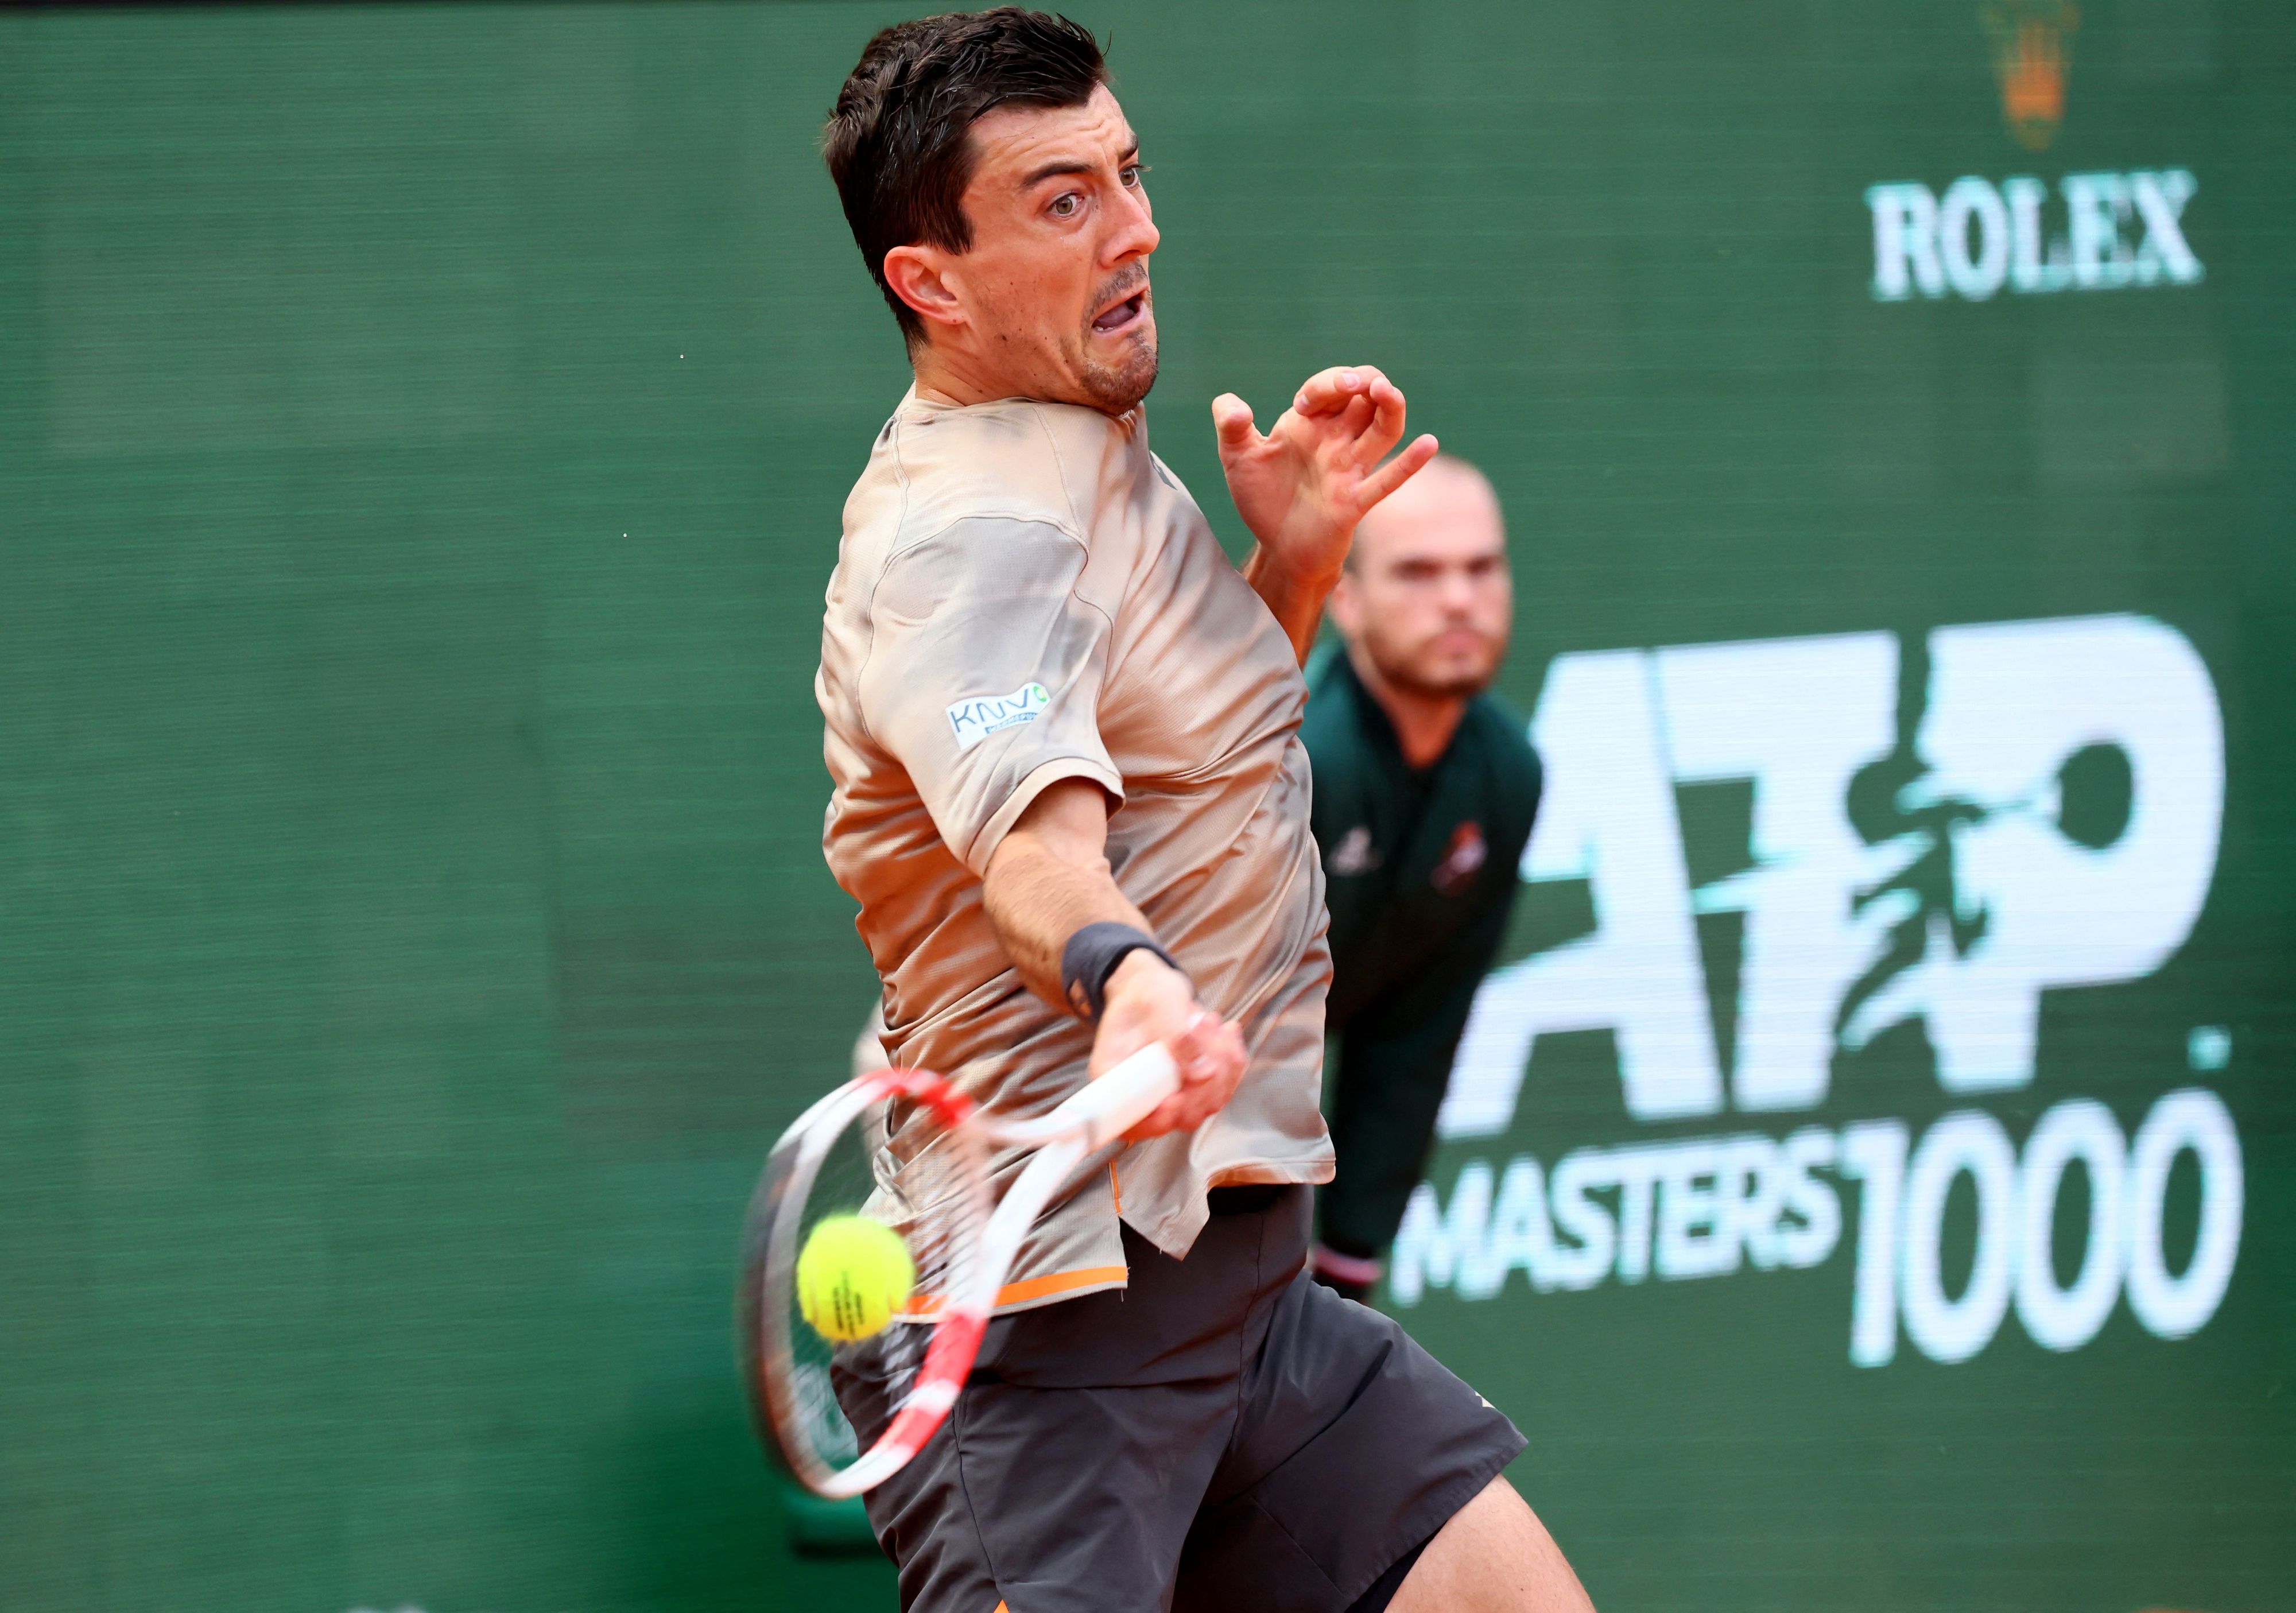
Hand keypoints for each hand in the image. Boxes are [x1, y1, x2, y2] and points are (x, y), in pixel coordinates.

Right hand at [1089, 950, 1247, 1139]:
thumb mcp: (1159, 1001)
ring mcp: (1171, 1095)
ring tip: (1209, 1022)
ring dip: (1221, 1062)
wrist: (1154, 988)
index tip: (1177, 1096)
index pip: (1133, 1123)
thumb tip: (1202, 1072)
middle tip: (1201, 1025)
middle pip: (1182, 1116)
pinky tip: (1225, 1032)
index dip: (1159, 1119)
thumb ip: (1176, 1035)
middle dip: (1204, 1076)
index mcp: (1115, 1078)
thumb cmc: (1147, 992)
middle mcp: (1143, 1095)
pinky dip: (1232, 1060)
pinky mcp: (1195, 1089)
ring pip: (1209, 1103)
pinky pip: (1225, 1088)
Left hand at [1213, 365, 1439, 585]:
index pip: (1332, 386)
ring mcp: (1350, 469)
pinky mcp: (1355, 501)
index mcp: (1313, 424)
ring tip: (1388, 392)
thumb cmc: (1263, 498)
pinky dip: (1408, 464)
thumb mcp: (1238, 458)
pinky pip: (1387, 480)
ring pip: (1384, 430)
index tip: (1302, 406)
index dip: (1324, 386)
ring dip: (1390, 408)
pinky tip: (1428, 444)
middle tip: (1357, 382)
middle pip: (1367, 397)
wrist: (1277, 549)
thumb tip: (1232, 406)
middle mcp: (1338, 440)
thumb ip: (1231, 427)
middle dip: (1366, 381)